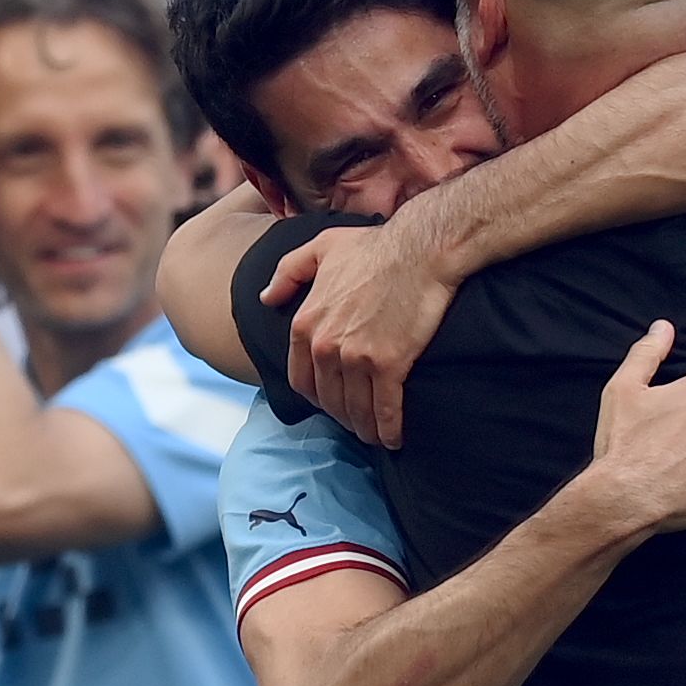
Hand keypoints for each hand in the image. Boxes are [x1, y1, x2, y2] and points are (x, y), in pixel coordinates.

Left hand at [267, 223, 454, 448]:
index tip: (331, 404)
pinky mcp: (389, 365)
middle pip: (329, 401)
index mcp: (306, 324)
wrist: (420, 250)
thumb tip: (265, 298)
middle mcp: (325, 347)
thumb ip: (287, 273)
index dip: (316, 398)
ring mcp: (356, 358)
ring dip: (366, 429)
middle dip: (343, 418)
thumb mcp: (320, 249)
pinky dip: (389, 429)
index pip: (301, 380)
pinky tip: (394, 438)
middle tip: (357, 424)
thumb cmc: (374, 247)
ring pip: (356, 410)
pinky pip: (386, 409)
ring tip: (376, 436)